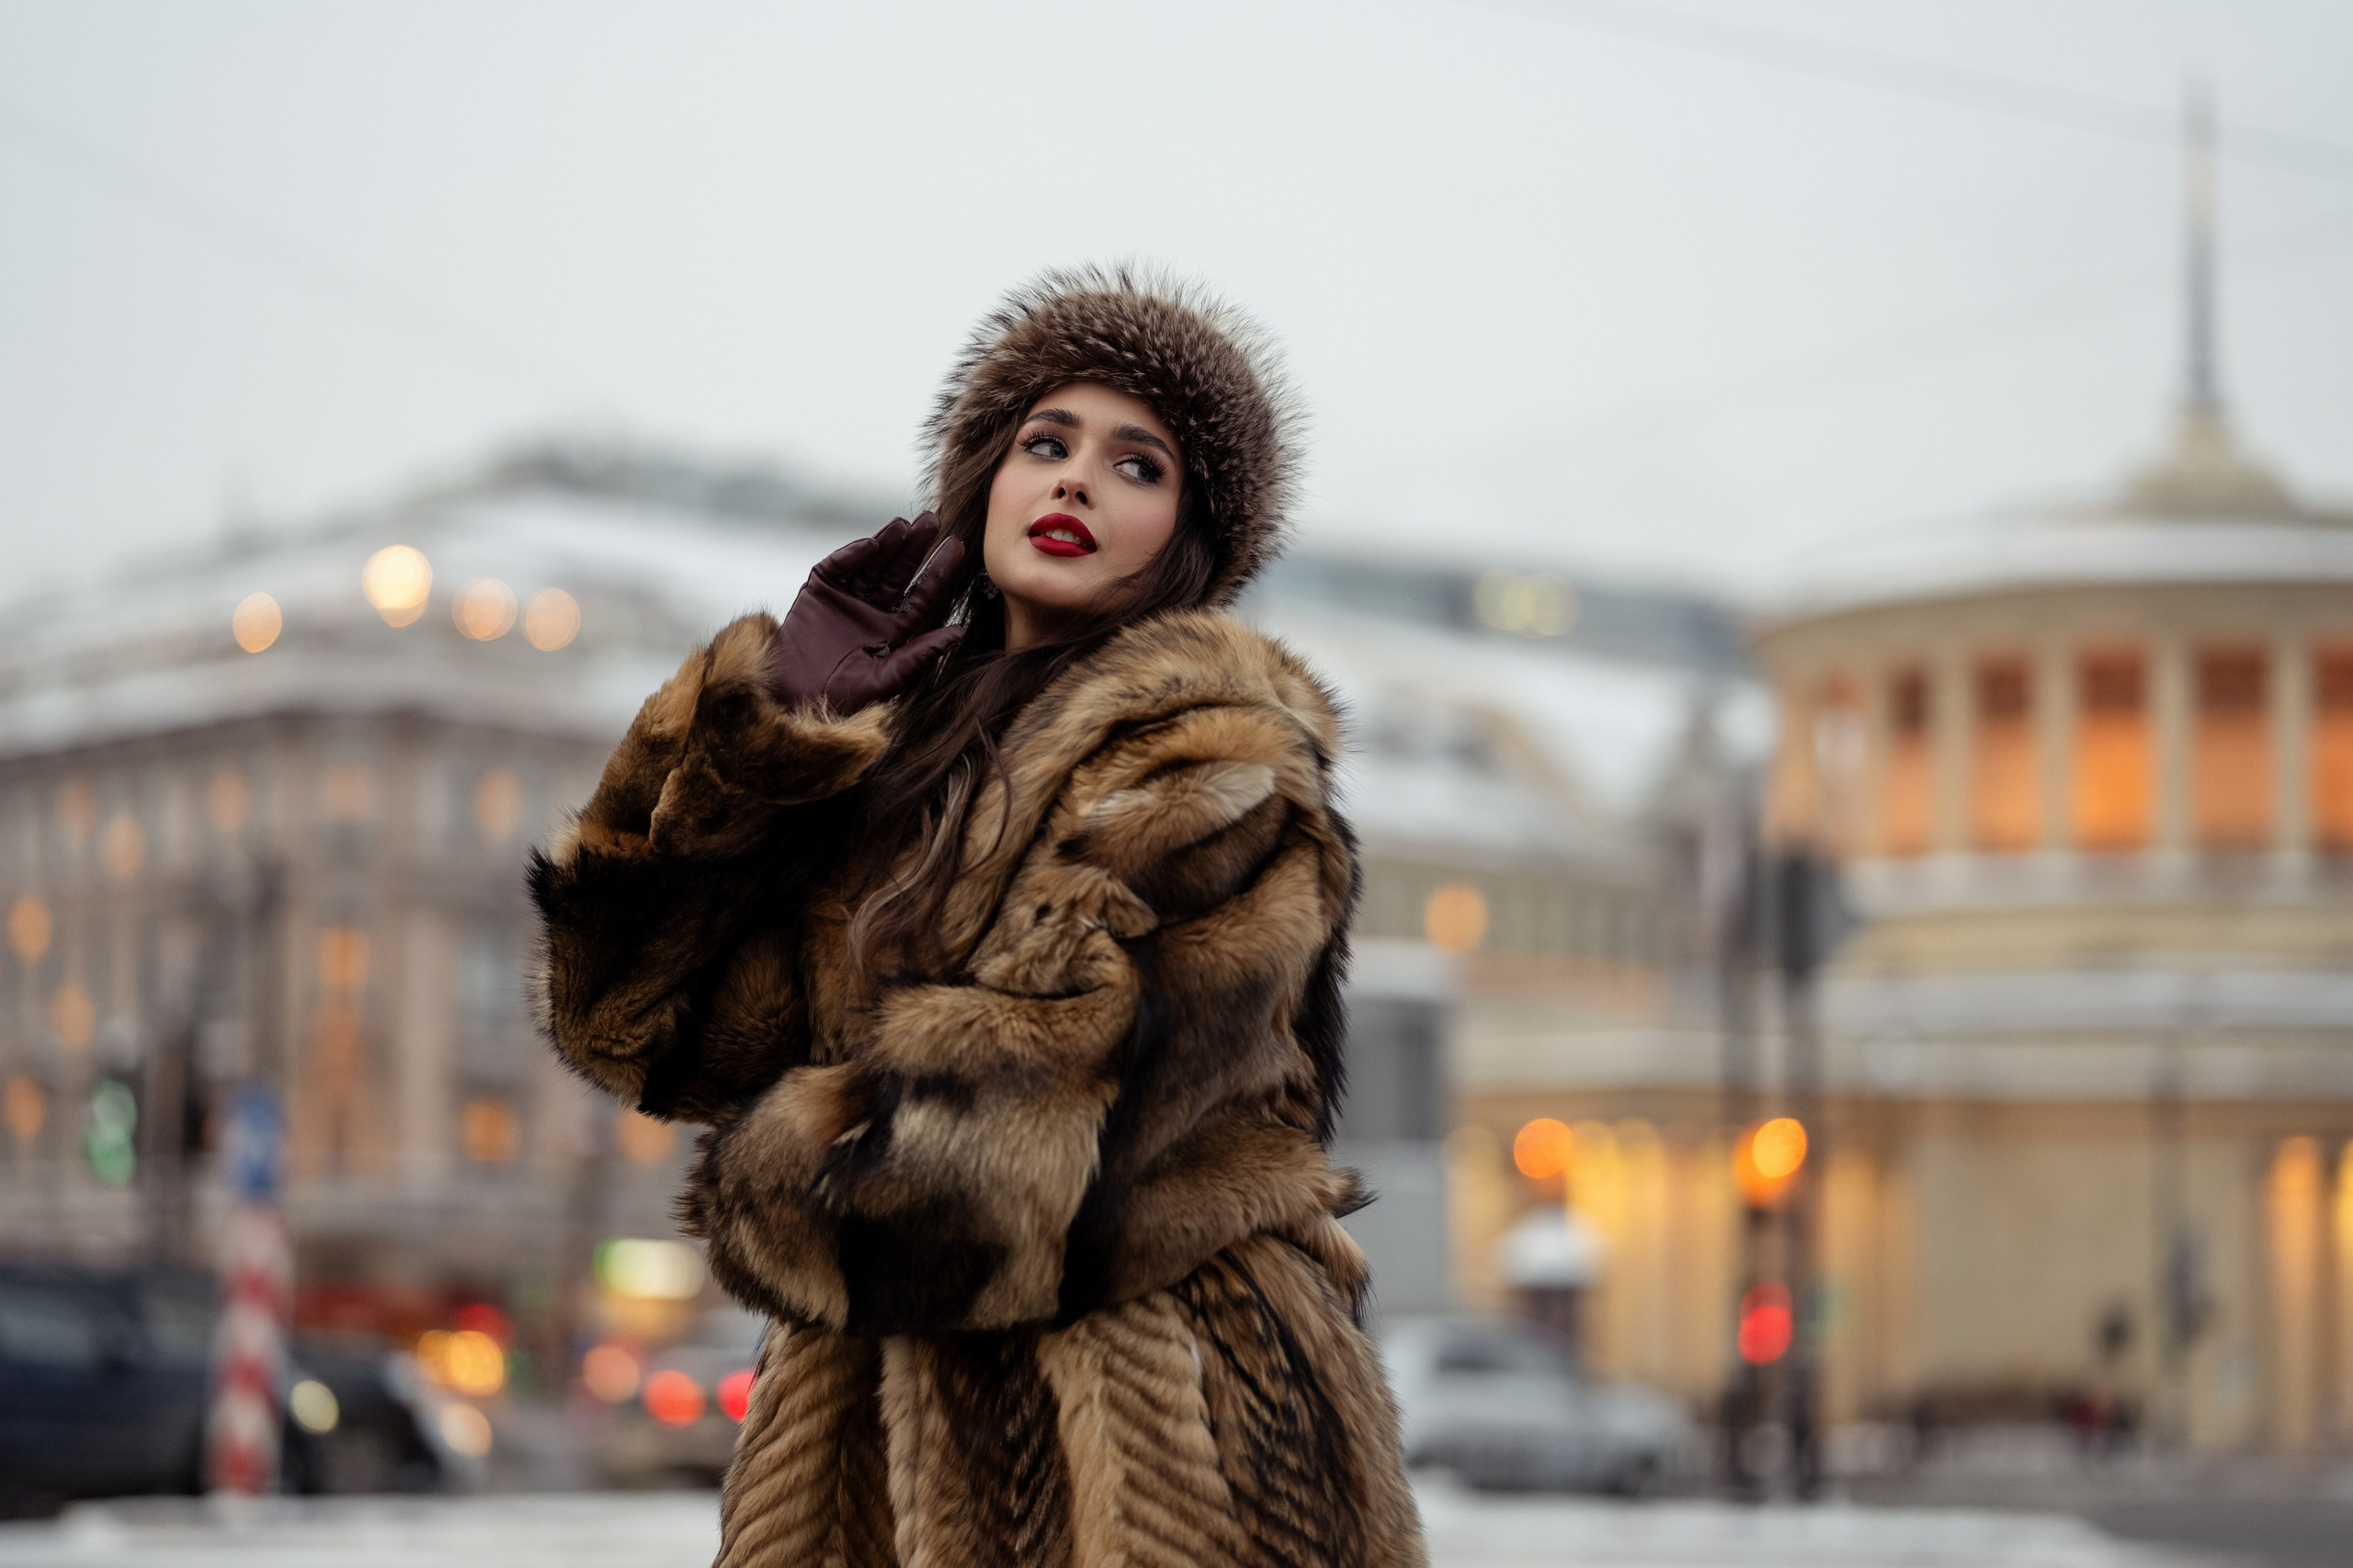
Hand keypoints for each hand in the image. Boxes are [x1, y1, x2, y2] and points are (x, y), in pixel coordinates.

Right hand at [766, 513, 966, 713]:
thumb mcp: (884, 680)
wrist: (791, 699)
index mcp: (894, 630)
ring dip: (887, 543)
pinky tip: (871, 546)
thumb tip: (958, 632)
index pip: (922, 595)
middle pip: (899, 572)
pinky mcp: (818, 591)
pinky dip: (852, 555)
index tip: (957, 546)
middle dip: (915, 547)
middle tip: (932, 520)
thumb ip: (919, 656)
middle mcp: (873, 610)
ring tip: (904, 524)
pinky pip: (837, 568)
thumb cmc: (840, 698)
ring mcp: (846, 598)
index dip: (939, 571)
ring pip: (872, 564)